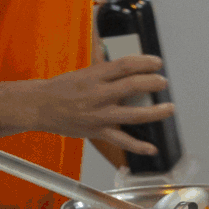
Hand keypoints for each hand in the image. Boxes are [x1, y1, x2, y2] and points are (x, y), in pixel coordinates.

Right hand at [32, 56, 173, 157]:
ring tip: (169, 108)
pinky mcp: (97, 131)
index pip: (125, 65)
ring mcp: (99, 115)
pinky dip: (138, 146)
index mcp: (94, 75)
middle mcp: (98, 94)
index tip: (157, 62)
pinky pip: (121, 140)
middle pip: (132, 86)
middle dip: (153, 83)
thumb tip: (123, 60)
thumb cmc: (60, 89)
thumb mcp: (83, 72)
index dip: (145, 62)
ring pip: (133, 114)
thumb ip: (104, 68)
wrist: (39, 106)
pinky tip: (152, 148)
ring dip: (155, 112)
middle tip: (163, 82)